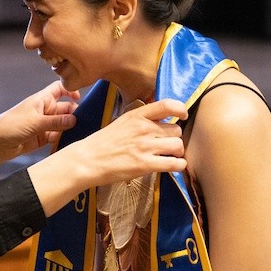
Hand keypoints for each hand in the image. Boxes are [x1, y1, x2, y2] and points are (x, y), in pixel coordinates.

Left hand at [0, 81, 80, 158]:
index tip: (80, 98)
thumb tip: (74, 119)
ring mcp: (44, 124)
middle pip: (65, 108)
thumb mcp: (36, 122)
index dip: (70, 90)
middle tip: (84, 121)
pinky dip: (64, 138)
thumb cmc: (11, 126)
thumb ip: (56, 121)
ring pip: (63, 124)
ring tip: (81, 132)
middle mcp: (45, 110)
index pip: (59, 89)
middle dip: (74, 114)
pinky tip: (71, 141)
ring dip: (70, 128)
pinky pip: (58, 136)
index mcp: (42, 99)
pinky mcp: (43, 137)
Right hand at [27, 98, 187, 215]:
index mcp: (137, 115)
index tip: (182, 116)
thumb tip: (161, 122)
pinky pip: (174, 163)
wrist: (87, 160)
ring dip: (178, 152)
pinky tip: (175, 166)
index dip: (180, 110)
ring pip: (178, 145)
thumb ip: (141, 120)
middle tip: (169, 145)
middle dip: (176, 138)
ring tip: (171, 156)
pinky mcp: (145, 164)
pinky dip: (179, 165)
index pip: (167, 105)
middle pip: (176, 130)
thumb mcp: (122, 122)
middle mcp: (144, 128)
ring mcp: (145, 146)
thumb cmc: (103, 143)